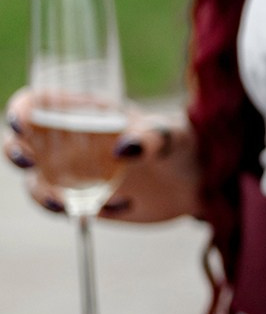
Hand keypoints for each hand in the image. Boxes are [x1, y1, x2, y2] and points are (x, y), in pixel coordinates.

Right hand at [5, 90, 202, 222]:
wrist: (199, 185)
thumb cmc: (184, 146)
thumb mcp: (174, 136)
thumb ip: (153, 137)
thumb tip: (123, 149)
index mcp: (87, 112)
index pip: (40, 103)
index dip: (21, 109)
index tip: (21, 122)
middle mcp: (71, 140)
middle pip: (20, 141)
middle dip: (14, 151)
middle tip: (30, 162)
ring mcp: (74, 171)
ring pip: (34, 178)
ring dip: (39, 192)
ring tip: (65, 204)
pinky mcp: (83, 198)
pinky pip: (61, 205)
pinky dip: (75, 210)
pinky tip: (119, 206)